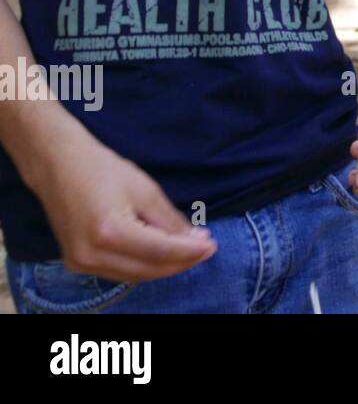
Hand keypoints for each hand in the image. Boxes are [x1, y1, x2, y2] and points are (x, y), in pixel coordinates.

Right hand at [32, 130, 216, 281]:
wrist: (59, 167)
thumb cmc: (103, 170)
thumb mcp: (145, 190)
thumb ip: (170, 221)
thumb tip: (196, 241)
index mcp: (109, 232)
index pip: (160, 251)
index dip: (189, 252)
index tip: (213, 245)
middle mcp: (91, 254)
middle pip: (148, 269)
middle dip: (181, 262)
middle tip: (206, 248)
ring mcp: (81, 262)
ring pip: (135, 275)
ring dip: (165, 266)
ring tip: (189, 251)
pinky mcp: (77, 263)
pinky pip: (120, 272)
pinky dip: (144, 265)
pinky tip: (163, 254)